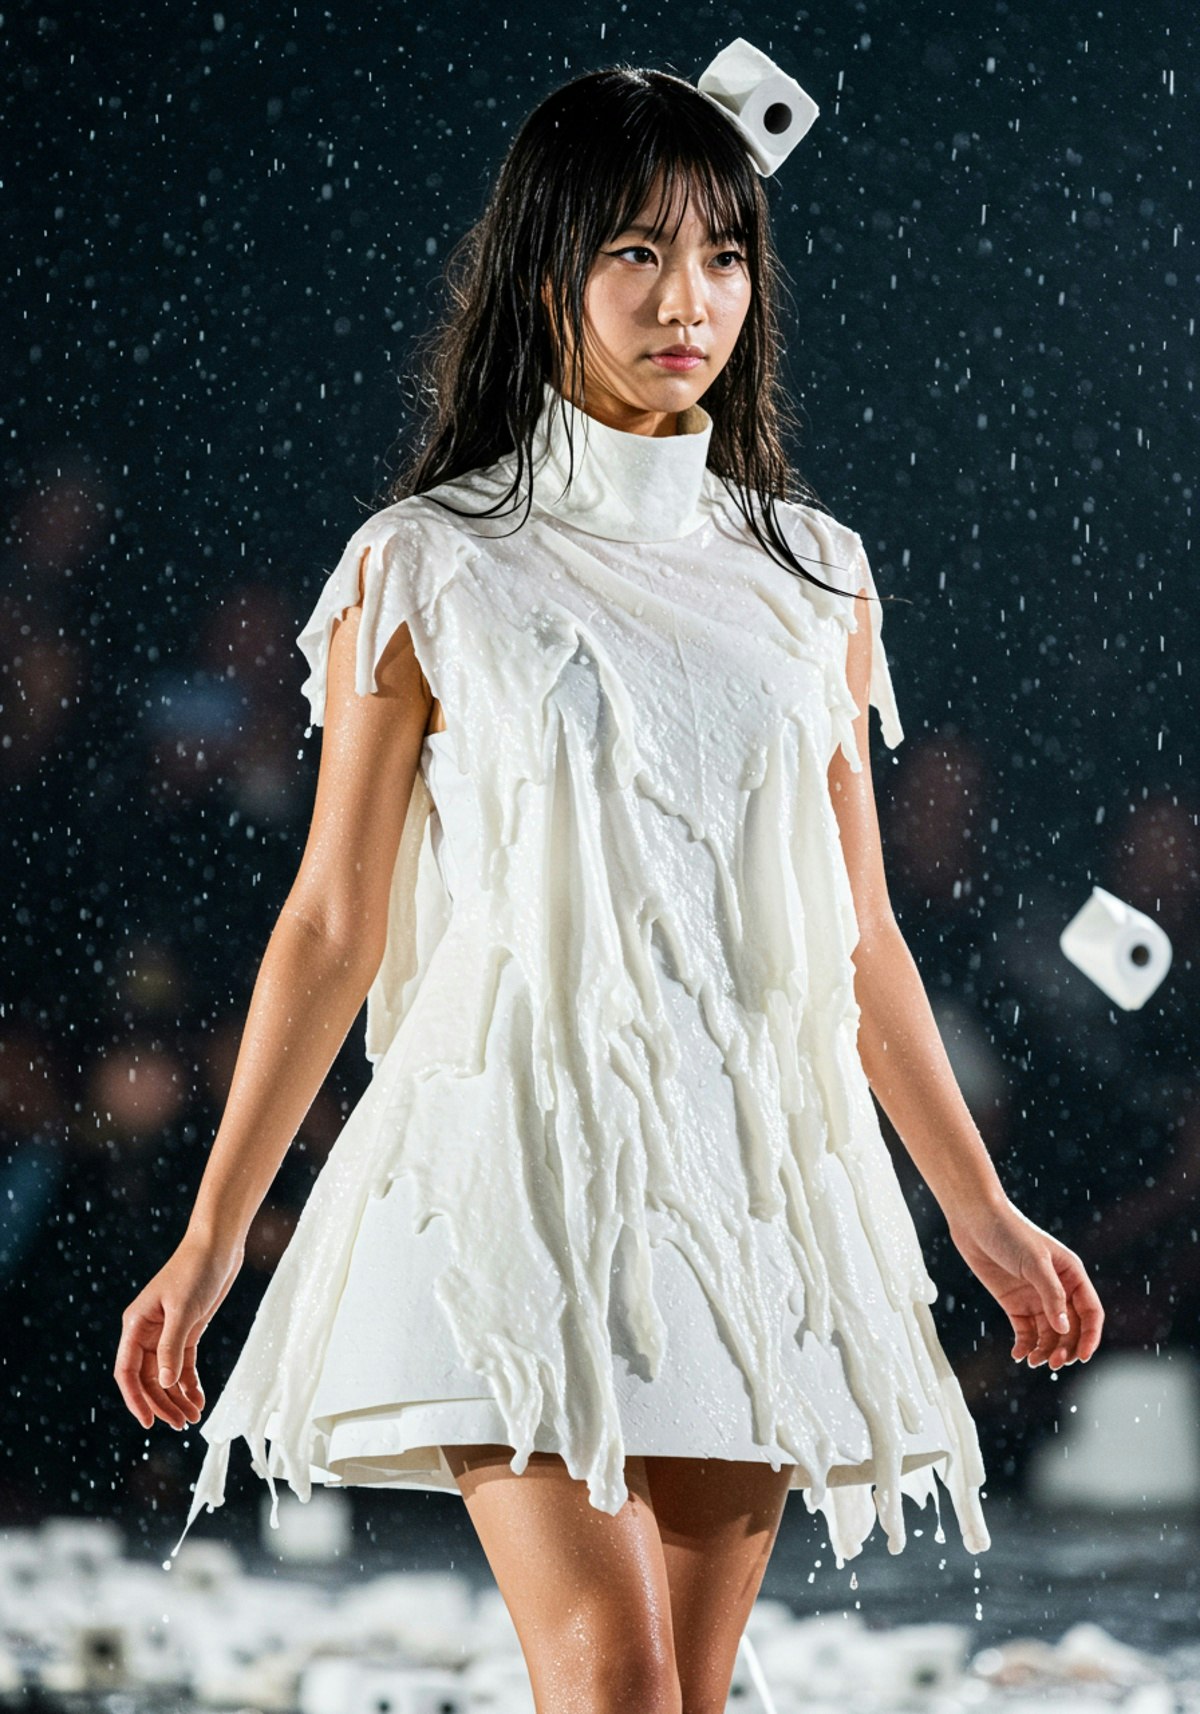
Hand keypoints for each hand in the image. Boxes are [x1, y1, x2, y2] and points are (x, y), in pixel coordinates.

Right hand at [114, 1233, 243, 1430]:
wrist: (218, 1246)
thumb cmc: (195, 1271)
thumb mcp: (182, 1310)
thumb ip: (171, 1348)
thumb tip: (163, 1384)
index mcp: (135, 1325)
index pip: (127, 1371)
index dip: (135, 1399)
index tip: (148, 1422)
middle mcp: (147, 1332)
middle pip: (147, 1379)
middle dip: (162, 1403)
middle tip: (181, 1425)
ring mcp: (166, 1333)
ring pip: (165, 1376)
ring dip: (177, 1398)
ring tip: (192, 1418)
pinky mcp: (187, 1331)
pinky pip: (183, 1365)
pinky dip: (190, 1384)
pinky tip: (198, 1400)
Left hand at [946, 1197, 1103, 1369]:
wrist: (975, 1220)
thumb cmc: (1009, 1233)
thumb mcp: (1034, 1262)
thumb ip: (1051, 1295)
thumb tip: (1065, 1329)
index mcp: (1072, 1275)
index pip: (1090, 1312)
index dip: (1090, 1336)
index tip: (1083, 1358)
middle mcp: (1057, 1289)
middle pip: (1070, 1328)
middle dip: (1065, 1348)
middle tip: (1053, 1364)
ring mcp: (1035, 1297)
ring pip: (1049, 1334)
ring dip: (1045, 1350)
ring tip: (1034, 1362)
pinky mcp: (1014, 1303)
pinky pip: (1026, 1331)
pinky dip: (1025, 1345)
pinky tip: (1019, 1355)